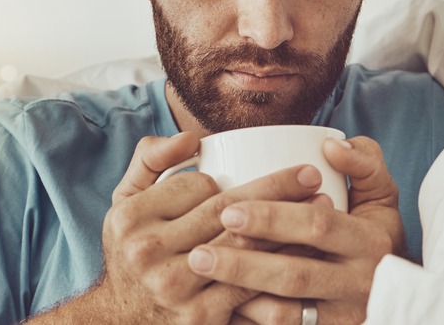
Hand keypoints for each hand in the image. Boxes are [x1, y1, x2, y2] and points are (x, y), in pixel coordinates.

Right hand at [98, 133, 325, 322]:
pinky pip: (251, 285)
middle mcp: (149, 251)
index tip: (244, 181)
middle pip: (225, 210)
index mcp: (131, 217)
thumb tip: (192, 137)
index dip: (225, 178)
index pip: (195, 184)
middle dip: (276, 188)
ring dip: (289, 224)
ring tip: (322, 204)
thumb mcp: (123, 202)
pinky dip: (282, 265)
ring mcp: (176, 286)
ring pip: (245, 245)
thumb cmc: (131, 253)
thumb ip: (149, 159)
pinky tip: (308, 250)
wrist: (121, 322)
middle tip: (310, 174)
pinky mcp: (200, 317)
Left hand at [187, 137, 404, 324]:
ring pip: (285, 313)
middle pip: (295, 275)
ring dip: (239, 297)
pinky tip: (219, 307)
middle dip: (242, 264)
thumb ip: (363, 162)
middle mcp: (361, 283)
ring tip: (204, 281)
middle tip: (198, 253)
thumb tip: (331, 145)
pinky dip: (249, 321)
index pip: (318, 226)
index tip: (229, 211)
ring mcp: (343, 316)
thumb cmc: (376, 232)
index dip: (272, 218)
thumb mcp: (381, 194)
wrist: (394, 291)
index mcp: (371, 240)